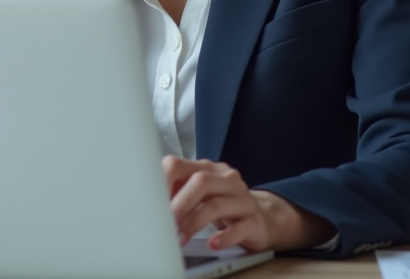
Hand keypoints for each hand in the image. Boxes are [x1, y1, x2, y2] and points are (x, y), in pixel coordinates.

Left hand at [162, 157, 334, 252]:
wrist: (262, 218)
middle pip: (200, 182)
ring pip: (217, 205)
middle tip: (164, 224)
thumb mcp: (199, 194)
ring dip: (194, 223)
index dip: (161, 182)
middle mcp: (225, 179)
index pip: (178, 165)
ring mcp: (242, 199)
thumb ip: (177, 192)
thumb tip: (146, 203)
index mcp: (206, 169)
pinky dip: (224, 236)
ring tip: (181, 238)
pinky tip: (213, 243)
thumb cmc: (221, 206)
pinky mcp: (255, 221)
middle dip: (179, 204)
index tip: (148, 202)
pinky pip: (240, 227)